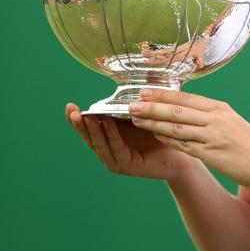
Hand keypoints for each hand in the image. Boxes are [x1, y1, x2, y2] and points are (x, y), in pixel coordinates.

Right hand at [65, 103, 193, 179]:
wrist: (179, 155)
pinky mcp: (126, 165)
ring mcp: (116, 160)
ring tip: (85, 116)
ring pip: (100, 144)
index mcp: (109, 139)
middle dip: (79, 124)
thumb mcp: (140, 118)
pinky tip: (106, 123)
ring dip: (92, 129)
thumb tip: (123, 85)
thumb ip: (128, 108)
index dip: (78, 119)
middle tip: (72, 110)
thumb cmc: (159, 136)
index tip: (70, 106)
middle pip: (90, 137)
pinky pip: (116, 148)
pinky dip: (110, 135)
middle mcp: (109, 151)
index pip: (89, 129)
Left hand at [127, 89, 249, 194]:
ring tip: (135, 117)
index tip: (145, 90)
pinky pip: (183, 144)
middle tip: (131, 102)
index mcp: (220, 109)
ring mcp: (212, 136)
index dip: (163, 94)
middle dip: (152, 105)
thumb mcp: (233, 124)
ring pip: (176, 126)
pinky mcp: (211, 154)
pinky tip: (153, 133)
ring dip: (153, 121)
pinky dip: (166, 138)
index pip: (186, 97)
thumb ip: (211, 118)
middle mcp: (215, 119)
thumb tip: (190, 115)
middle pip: (177, 109)